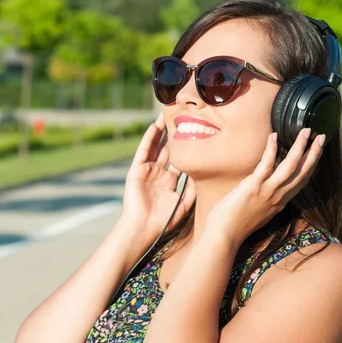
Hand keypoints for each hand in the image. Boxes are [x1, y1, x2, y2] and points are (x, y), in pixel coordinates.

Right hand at [117, 111, 196, 253]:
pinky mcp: (137, 170)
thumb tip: (205, 174)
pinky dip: (149, 139)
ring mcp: (147, 171)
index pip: (179, 160)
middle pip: (168, 149)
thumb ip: (193, 189)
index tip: (196, 134)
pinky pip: (143, 151)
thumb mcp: (184, 204)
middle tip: (182, 117)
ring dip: (161, 131)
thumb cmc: (163, 220)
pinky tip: (155, 127)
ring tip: (168, 115)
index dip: (186, 148)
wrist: (144, 228)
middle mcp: (158, 174)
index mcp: (169, 182)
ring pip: (156, 146)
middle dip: (174, 134)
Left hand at [202, 128, 324, 245]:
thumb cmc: (234, 225)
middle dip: (314, 153)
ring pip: (290, 166)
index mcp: (280, 203)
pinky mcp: (254, 186)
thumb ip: (261, 198)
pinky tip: (274, 136)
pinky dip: (272, 149)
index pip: (301, 181)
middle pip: (302, 172)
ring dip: (300, 147)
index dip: (310, 166)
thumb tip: (256, 185)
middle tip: (321, 136)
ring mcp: (268, 191)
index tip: (316, 152)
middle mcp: (278, 197)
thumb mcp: (255, 211)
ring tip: (306, 131)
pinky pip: (267, 164)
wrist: (224, 236)